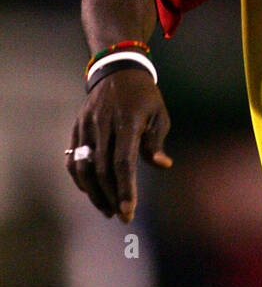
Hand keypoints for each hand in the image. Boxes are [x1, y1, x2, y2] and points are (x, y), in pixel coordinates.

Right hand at [65, 68, 171, 220]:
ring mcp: (86, 127)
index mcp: (127, 123)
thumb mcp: (159, 115)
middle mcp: (103, 126)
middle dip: (111, 197)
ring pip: (83, 168)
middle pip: (101, 170)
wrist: (118, 70)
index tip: (128, 212)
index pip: (122, 163)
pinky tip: (91, 191)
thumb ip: (156, 142)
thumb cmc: (145, 97)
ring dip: (93, 193)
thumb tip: (163, 165)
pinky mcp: (77, 128)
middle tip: (121, 216)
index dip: (125, 189)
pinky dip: (79, 179)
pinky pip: (73, 159)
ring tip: (107, 209)